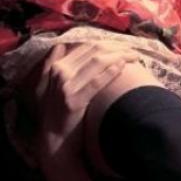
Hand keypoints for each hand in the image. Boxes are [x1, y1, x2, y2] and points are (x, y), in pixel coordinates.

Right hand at [25, 42, 135, 163]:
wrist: (54, 137)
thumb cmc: (56, 110)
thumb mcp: (46, 84)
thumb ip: (50, 64)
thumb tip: (61, 45)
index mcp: (55, 66)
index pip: (86, 46)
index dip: (108, 43)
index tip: (124, 45)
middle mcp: (59, 72)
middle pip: (94, 51)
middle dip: (117, 48)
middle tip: (133, 50)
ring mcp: (66, 86)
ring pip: (97, 62)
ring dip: (120, 56)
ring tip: (134, 57)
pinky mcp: (74, 101)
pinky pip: (97, 81)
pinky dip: (111, 71)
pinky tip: (123, 66)